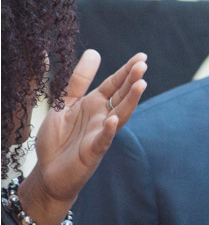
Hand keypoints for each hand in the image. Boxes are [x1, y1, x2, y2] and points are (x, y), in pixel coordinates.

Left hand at [19, 51, 146, 224]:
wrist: (49, 173)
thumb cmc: (58, 139)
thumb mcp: (64, 103)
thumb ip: (78, 80)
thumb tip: (94, 51)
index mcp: (95, 103)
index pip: (114, 83)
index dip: (126, 70)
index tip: (142, 57)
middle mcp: (102, 116)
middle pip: (121, 96)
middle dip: (132, 81)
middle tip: (143, 65)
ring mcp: (101, 133)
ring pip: (120, 114)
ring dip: (130, 100)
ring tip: (140, 85)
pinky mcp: (93, 151)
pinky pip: (103, 139)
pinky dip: (109, 130)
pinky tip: (114, 119)